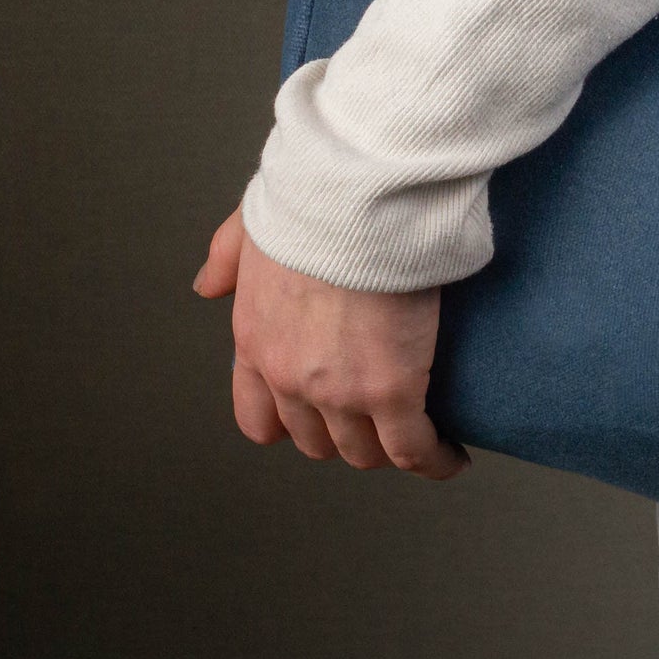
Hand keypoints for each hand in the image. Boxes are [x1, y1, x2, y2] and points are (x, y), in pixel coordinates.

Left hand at [194, 207, 469, 479]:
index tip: (320, 415)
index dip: (291, 422)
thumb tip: (207, 285)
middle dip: (346, 436)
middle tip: (380, 419)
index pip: (260, 416)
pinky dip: (434, 460)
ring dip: (390, 449)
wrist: (357, 199)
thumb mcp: (253, 225)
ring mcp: (339, 391)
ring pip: (363, 450)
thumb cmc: (315, 199)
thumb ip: (227, 257)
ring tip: (421, 439)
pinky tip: (451, 457)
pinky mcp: (391, 390)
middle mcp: (289, 377)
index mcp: (256, 340)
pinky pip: (412, 448)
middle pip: (315, 440)